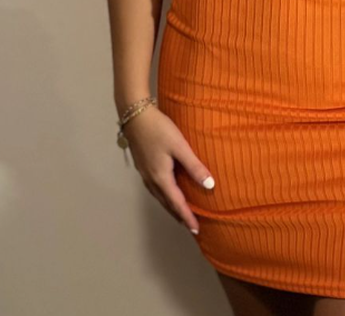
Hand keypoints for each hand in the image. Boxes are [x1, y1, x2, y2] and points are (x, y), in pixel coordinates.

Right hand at [122, 106, 214, 234]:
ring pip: (160, 197)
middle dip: (179, 215)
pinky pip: (155, 188)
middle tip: (191, 226)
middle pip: (167, 203)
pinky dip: (164, 196)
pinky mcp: (143, 166)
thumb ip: (194, 166)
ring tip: (181, 212)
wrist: (135, 116)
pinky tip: (168, 191)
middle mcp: (151, 180)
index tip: (196, 229)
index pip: (177, 203)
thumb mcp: (180, 146)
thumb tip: (210, 186)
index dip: (187, 217)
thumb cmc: (159, 129)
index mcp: (161, 178)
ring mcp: (145, 174)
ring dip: (171, 207)